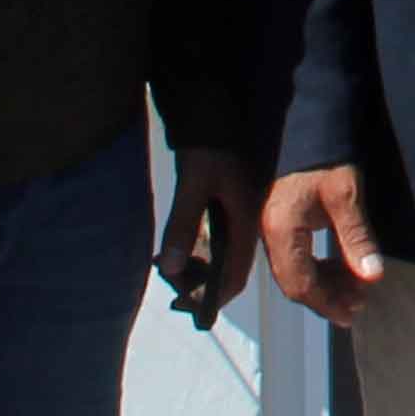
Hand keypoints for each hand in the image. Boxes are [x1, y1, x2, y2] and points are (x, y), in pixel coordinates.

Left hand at [161, 147, 266, 325]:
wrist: (215, 107)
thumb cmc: (209, 142)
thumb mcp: (193, 182)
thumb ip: (183, 224)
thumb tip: (172, 266)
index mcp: (247, 221)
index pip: (236, 274)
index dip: (214, 297)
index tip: (189, 307)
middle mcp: (245, 223)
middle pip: (227, 269)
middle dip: (200, 285)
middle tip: (170, 289)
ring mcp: (236, 215)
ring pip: (219, 256)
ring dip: (194, 269)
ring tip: (167, 269)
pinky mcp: (224, 206)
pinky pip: (212, 240)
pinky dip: (192, 251)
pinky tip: (173, 249)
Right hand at [259, 163, 387, 326]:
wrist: (309, 125)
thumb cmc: (326, 156)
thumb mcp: (346, 196)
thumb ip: (356, 238)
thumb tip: (372, 276)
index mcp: (281, 230)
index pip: (300, 283)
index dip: (328, 303)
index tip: (353, 314)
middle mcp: (270, 233)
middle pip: (295, 282)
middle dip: (328, 297)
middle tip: (360, 303)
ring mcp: (273, 229)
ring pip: (296, 272)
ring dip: (326, 284)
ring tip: (358, 287)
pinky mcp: (281, 223)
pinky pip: (297, 257)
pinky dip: (320, 267)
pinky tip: (344, 265)